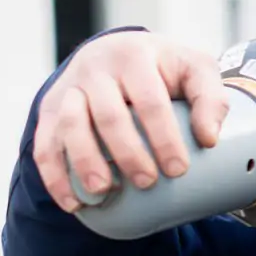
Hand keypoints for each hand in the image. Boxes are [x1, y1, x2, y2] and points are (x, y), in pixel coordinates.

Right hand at [33, 32, 230, 213]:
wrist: (116, 52)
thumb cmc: (163, 68)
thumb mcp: (195, 69)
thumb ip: (211, 98)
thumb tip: (208, 138)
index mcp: (135, 56)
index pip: (150, 100)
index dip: (164, 137)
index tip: (178, 169)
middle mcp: (96, 69)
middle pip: (108, 114)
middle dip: (127, 153)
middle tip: (148, 182)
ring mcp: (69, 88)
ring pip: (69, 125)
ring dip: (85, 161)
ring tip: (104, 191)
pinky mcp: (50, 110)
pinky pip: (45, 143)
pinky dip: (55, 176)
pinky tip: (74, 203)